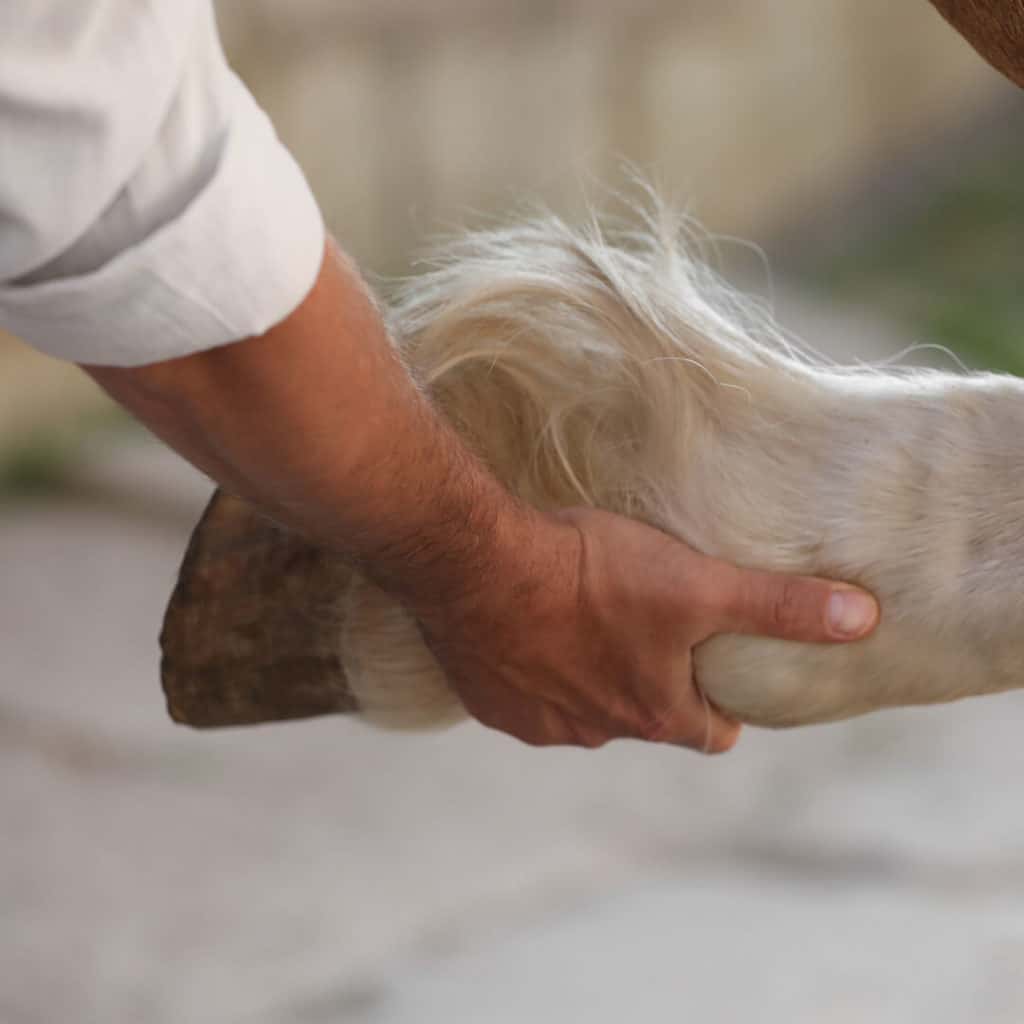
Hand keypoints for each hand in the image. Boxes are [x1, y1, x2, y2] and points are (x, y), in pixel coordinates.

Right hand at [413, 506, 879, 752]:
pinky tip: (534, 627)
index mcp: (651, 712)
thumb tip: (864, 620)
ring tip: (591, 618)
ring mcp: (538, 722)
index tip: (721, 667)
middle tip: (655, 627)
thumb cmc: (589, 574)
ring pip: (584, 708)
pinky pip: (527, 697)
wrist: (478, 565)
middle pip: (646, 717)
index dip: (724, 703)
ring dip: (592, 675)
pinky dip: (538, 671)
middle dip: (656, 682)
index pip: (712, 734)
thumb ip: (778, 607)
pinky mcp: (490, 703)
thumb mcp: (697, 584)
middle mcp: (595, 731)